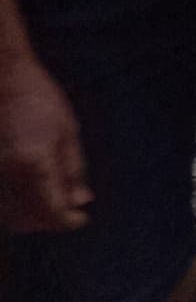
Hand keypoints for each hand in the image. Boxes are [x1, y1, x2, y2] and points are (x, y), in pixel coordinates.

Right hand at [0, 55, 87, 233]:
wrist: (2, 80)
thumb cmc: (39, 99)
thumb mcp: (67, 131)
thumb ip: (72, 170)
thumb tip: (81, 200)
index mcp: (33, 164)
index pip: (51, 211)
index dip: (68, 221)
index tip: (81, 218)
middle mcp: (6, 175)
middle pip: (27, 221)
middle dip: (51, 221)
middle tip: (70, 208)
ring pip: (9, 217)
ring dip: (32, 217)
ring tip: (53, 198)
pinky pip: (0, 203)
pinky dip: (16, 206)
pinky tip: (33, 190)